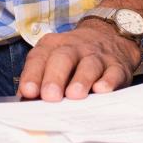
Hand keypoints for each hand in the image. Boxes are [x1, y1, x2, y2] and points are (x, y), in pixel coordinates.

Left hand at [17, 19, 142, 101]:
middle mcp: (75, 48)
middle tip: (51, 96)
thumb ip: (39, 81)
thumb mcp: (53, 61)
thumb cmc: (74, 59)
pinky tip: (102, 90)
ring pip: (89, 65)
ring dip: (81, 79)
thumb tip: (25, 105)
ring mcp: (97, 56)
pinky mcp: (117, 67)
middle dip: (55, 77)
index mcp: (53, 47)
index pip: (39, 57)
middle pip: (63, 58)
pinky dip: (108, 82)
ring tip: (75, 95)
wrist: (110, 36)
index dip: (32, 74)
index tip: (28, 91)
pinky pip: (113, 72)